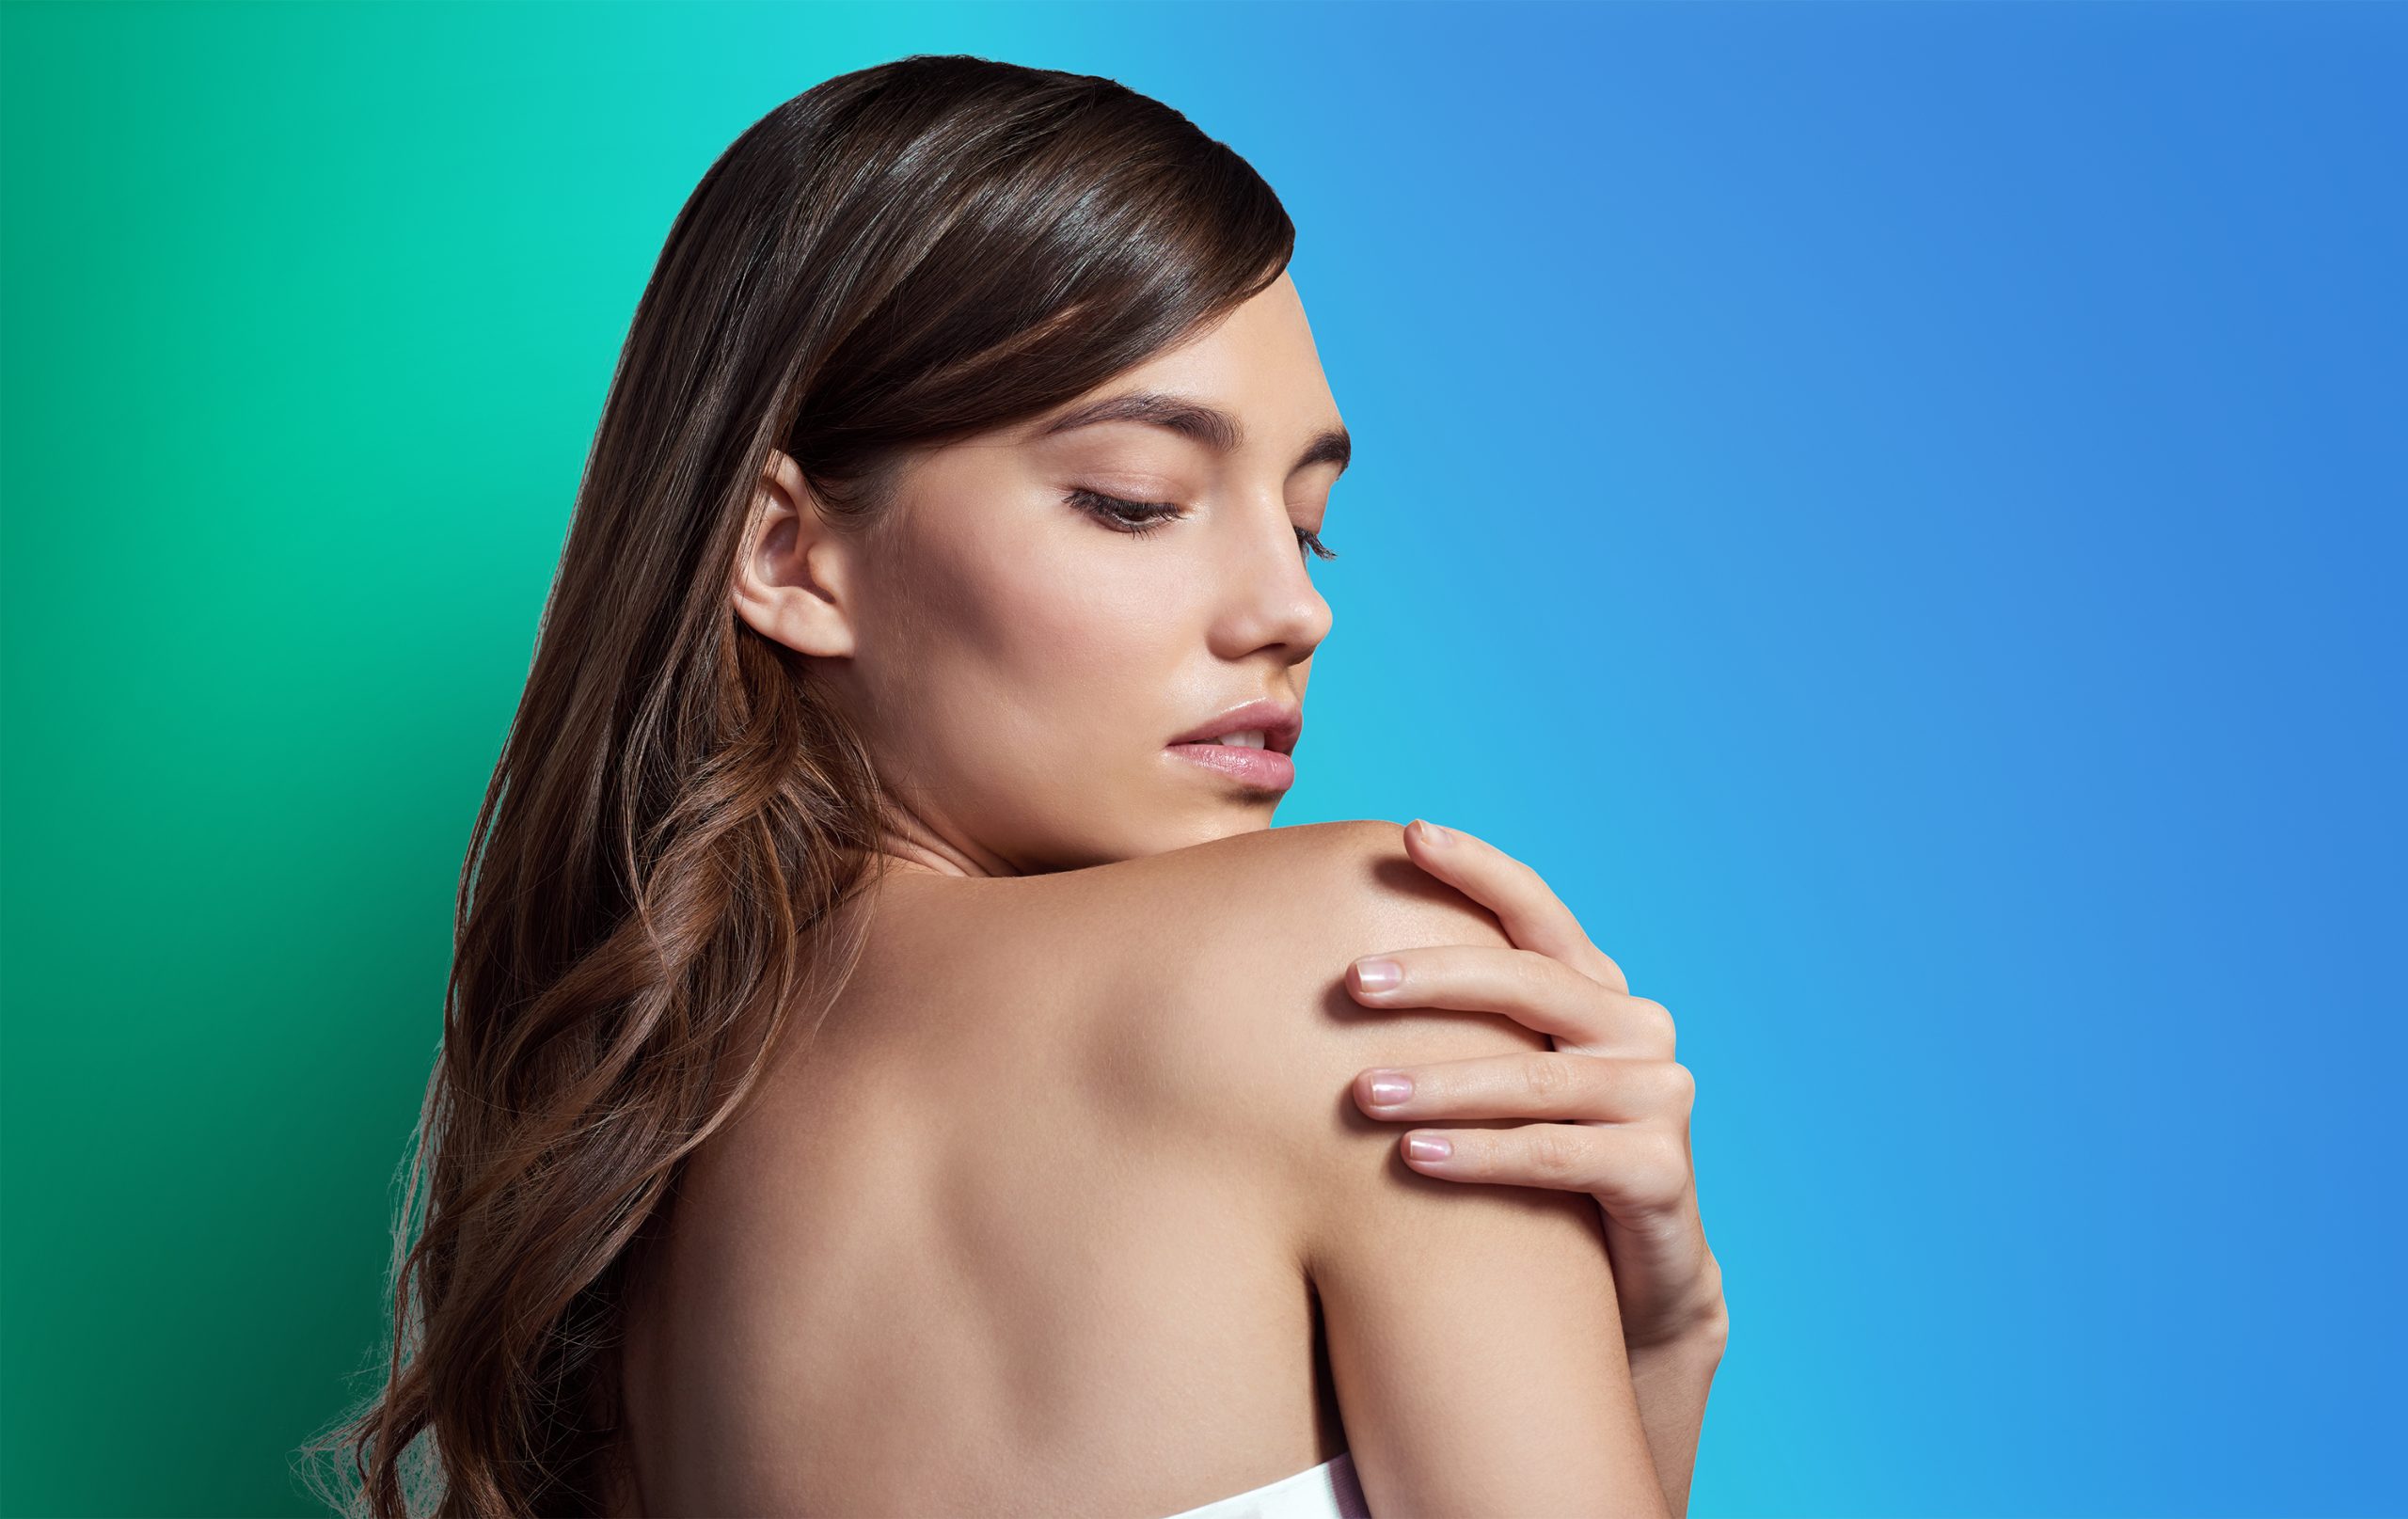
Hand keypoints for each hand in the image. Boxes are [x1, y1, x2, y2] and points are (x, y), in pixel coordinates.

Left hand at [1345, 819, 1726, 1353]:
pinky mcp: (1661, 1171)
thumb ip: (1458, 1024)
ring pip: (1535, 1078)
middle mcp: (1636, 1029)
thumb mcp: (1503, 1080)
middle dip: (1437, 976)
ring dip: (1441, 1082)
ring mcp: (1658, 1098)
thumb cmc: (1534, 1167)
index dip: (1478, 868)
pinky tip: (1413, 1157)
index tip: (1408, 832)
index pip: (1537, 910)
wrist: (1629, 1284)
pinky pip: (1556, 1154)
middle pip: (1531, 983)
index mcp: (1596, 990)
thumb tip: (1331, 966)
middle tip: (1350, 982)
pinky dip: (1481, 1154)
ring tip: (1360, 1093)